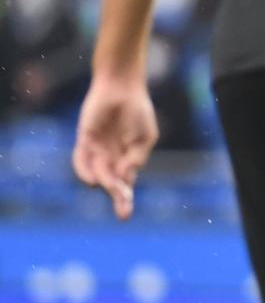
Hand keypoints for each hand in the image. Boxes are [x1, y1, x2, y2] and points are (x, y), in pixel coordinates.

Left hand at [72, 75, 158, 220]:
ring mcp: (97, 150)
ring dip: (106, 183)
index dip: (124, 200)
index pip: (125, 184)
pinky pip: (80, 160)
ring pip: (99, 173)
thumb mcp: (146, 136)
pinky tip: (94, 180)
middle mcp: (110, 157)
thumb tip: (125, 176)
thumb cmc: (138, 110)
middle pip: (112, 183)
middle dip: (117, 198)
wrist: (122, 87)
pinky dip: (84, 171)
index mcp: (127, 159)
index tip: (125, 215)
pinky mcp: (84, 139)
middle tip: (123, 212)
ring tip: (113, 188)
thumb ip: (137, 157)